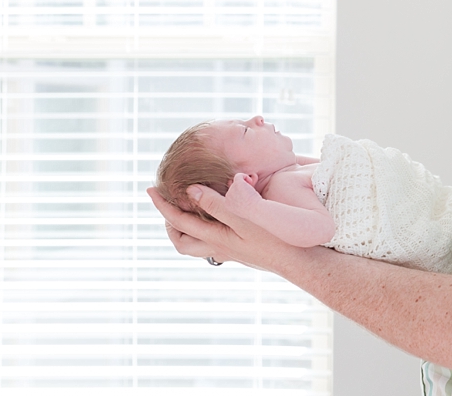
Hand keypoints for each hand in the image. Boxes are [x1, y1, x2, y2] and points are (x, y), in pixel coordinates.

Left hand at [146, 184, 306, 272]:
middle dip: (170, 224)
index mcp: (215, 239)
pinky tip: (222, 218)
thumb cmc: (275, 239)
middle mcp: (220, 248)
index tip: (150, 189)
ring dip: (189, 229)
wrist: (301, 262)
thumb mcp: (245, 218)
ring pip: (199, 244)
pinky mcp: (245, 251)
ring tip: (191, 210)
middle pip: (183, 241)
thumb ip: (218, 204)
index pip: (179, 222)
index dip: (162, 206)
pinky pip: (216, 242)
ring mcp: (232, 252)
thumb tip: (191, 191)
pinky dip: (210, 229)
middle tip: (168, 205)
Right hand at [225, 172, 262, 217]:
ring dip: (246, 183)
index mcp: (228, 204)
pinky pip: (239, 175)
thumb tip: (236, 185)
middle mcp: (227, 197)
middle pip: (235, 187)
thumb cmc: (254, 210)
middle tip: (251, 194)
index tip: (248, 199)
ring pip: (237, 181)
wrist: (257, 210)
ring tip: (252, 190)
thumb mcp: (244, 206)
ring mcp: (231, 190)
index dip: (241, 194)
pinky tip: (251, 182)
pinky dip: (245, 177)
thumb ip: (239, 198)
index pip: (233, 194)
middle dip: (244, 188)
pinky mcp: (237, 184)